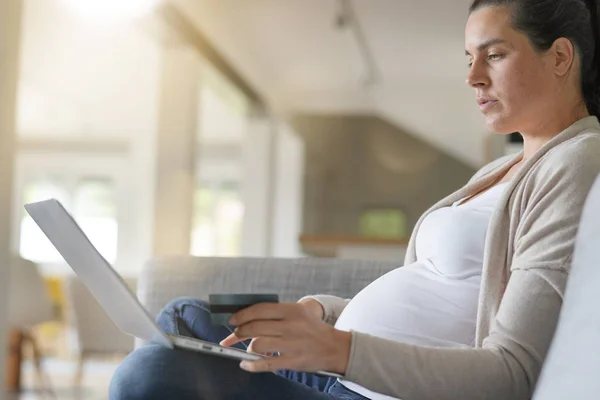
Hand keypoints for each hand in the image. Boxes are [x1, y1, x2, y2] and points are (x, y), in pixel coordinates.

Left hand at [219, 302, 350, 374]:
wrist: (335, 347)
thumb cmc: (313, 329)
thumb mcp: (299, 312)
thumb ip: (277, 313)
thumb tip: (249, 317)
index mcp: (291, 310)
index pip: (259, 309)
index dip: (242, 315)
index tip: (232, 320)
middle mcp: (290, 325)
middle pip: (255, 327)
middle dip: (239, 332)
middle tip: (235, 335)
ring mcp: (291, 344)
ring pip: (257, 344)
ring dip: (248, 348)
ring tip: (250, 349)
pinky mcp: (293, 360)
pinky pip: (265, 363)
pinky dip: (251, 364)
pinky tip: (245, 363)